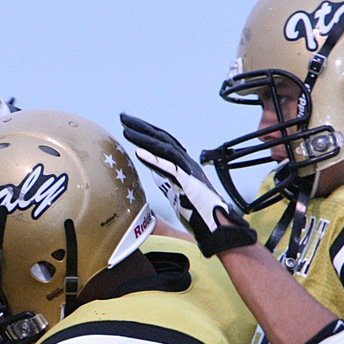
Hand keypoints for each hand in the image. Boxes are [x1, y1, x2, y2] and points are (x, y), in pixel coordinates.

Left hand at [119, 113, 255, 256]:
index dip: (147, 133)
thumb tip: (155, 173)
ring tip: (127, 129)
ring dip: (144, 138)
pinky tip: (138, 152)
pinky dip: (153, 159)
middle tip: (124, 117)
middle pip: (162, 140)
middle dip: (143, 128)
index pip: (163, 144)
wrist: (219, 227)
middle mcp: (186, 164)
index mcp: (184, 166)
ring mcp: (188, 171)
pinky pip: (168, 167)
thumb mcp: (179, 194)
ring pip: (164, 148)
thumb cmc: (201, 214)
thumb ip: (169, 181)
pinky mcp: (188, 182)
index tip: (130, 125)